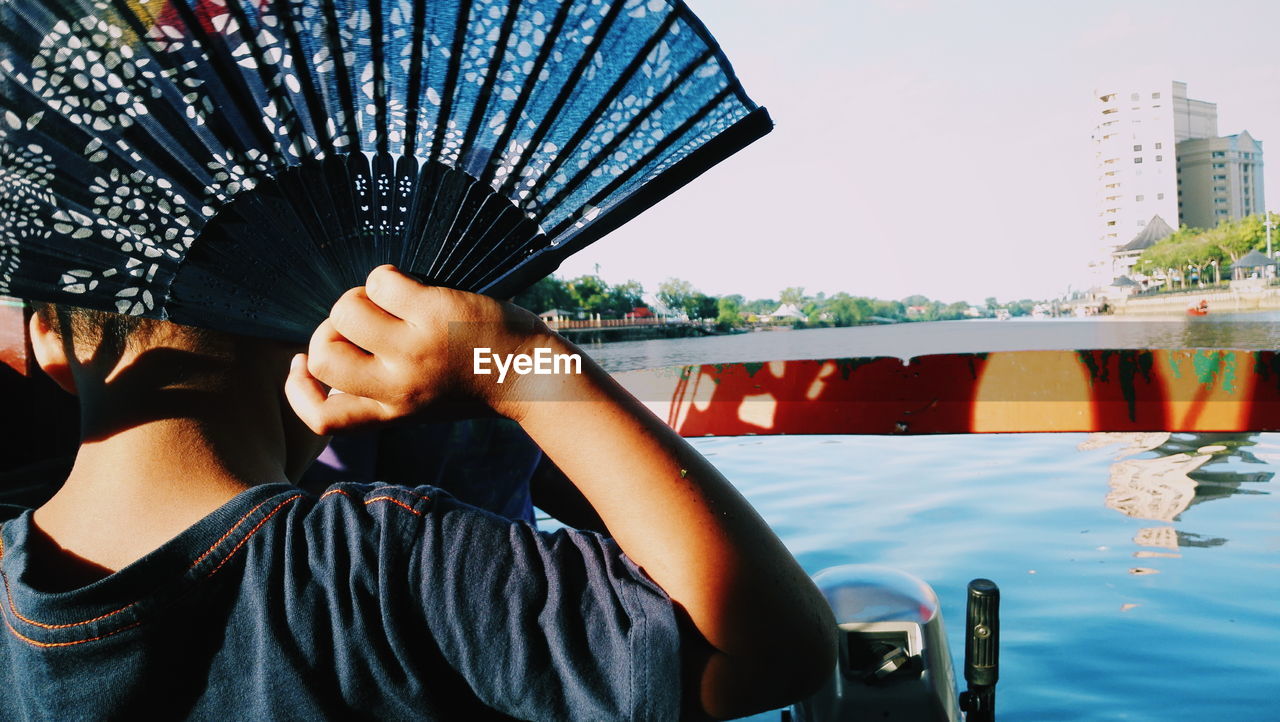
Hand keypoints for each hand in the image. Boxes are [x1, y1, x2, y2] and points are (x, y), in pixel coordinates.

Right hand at [284, 265, 545, 433]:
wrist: (530, 373)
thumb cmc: (472, 381)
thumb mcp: (419, 404)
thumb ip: (376, 389)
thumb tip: (331, 346)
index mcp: (390, 413)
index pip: (320, 420)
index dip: (296, 391)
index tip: (301, 363)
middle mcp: (397, 386)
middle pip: (322, 358)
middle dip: (326, 331)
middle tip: (357, 325)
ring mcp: (414, 349)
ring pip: (345, 311)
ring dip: (359, 297)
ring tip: (390, 302)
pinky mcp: (432, 314)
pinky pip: (379, 282)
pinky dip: (386, 277)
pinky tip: (409, 287)